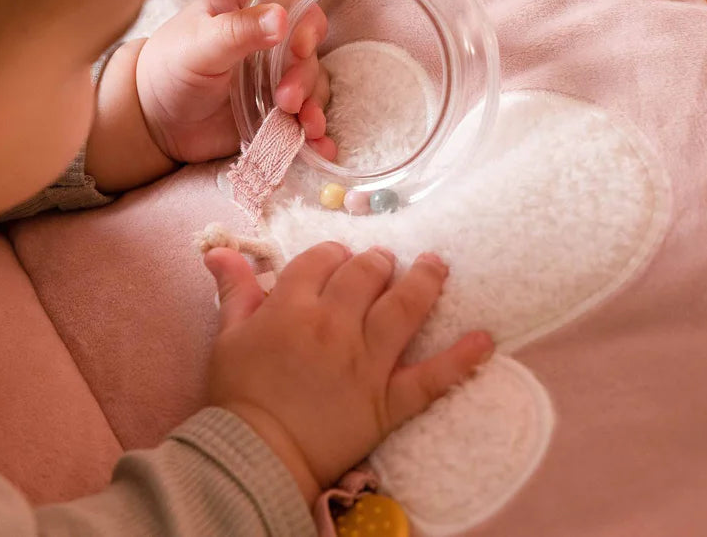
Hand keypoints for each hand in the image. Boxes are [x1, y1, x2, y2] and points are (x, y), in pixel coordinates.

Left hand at [136, 0, 334, 164]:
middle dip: (304, 79)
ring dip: (315, 108)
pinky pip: (302, 124)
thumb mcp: (199, 44)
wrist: (151, 121)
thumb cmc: (168, 69)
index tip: (299, 49)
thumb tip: (282, 17)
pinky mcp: (272, 116)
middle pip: (308, 55)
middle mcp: (268, 47)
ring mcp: (272, 83)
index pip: (295, 8)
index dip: (307, 27)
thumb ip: (238, 30)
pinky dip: (316, 138)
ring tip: (307, 127)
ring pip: (312, 90)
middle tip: (285, 100)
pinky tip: (321, 150)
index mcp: (249, 14)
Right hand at [204, 243, 493, 503]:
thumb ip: (234, 288)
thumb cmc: (237, 395)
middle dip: (377, 262)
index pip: (323, 259)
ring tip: (436, 265)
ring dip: (425, 280)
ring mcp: (366, 361)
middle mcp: (335, 324)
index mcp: (293, 306)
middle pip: (367, 273)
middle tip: (383, 263)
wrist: (255, 455)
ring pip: (405, 308)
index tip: (337, 259)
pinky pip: (433, 377)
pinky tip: (486, 340)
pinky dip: (462, 359)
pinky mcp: (388, 400)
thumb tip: (220, 250)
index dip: (333, 254)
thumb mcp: (228, 335)